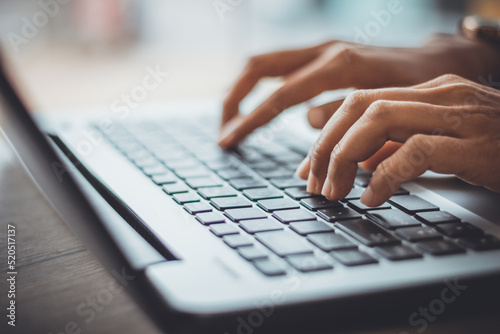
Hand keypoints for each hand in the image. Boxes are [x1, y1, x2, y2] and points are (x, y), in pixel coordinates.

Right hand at [219, 34, 499, 147]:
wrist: (439, 59)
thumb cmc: (418, 86)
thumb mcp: (388, 105)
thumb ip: (346, 113)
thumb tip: (308, 122)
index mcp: (339, 65)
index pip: (280, 95)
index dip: (251, 120)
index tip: (228, 140)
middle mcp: (324, 50)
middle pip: (259, 66)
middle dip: (234, 98)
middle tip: (224, 130)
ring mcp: (322, 49)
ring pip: (266, 63)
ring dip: (244, 91)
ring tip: (233, 122)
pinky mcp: (323, 55)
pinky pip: (282, 68)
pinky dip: (263, 89)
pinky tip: (260, 110)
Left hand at [296, 74, 499, 205]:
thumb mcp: (443, 144)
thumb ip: (400, 147)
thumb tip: (360, 164)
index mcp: (429, 91)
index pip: (359, 101)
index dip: (326, 134)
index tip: (309, 168)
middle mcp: (439, 95)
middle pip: (359, 106)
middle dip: (326, 146)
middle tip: (313, 183)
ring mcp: (458, 115)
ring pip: (378, 120)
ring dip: (345, 158)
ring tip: (334, 191)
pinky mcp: (474, 144)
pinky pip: (415, 152)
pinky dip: (385, 176)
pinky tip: (372, 198)